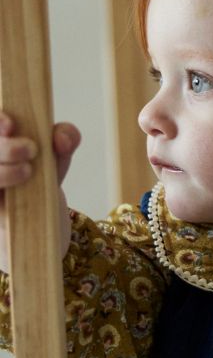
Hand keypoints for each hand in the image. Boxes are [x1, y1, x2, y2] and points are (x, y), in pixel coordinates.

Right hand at [0, 111, 78, 272]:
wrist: (39, 233)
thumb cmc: (39, 188)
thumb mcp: (54, 162)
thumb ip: (62, 142)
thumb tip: (62, 137)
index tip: (12, 124)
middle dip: (3, 147)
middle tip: (31, 149)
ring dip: (2, 170)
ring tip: (28, 172)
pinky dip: (3, 182)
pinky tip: (12, 197)